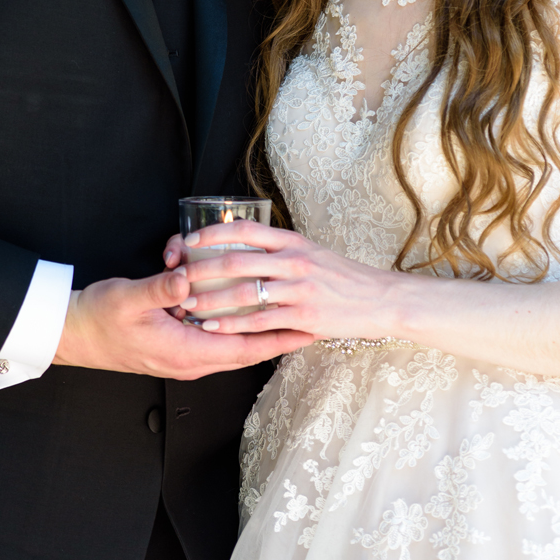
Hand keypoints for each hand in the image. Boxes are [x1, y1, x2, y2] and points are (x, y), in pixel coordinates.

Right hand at [52, 270, 312, 377]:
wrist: (72, 333)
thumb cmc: (99, 318)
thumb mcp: (129, 298)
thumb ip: (161, 289)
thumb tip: (187, 279)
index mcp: (184, 352)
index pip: (243, 350)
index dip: (277, 341)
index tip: (307, 332)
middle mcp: (189, 358)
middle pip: (246, 348)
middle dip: (277, 335)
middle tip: (311, 322)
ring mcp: (184, 352)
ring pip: (232, 341)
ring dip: (255, 326)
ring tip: (288, 314)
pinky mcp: (177, 342)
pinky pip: (214, 334)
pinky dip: (231, 320)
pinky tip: (243, 303)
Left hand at [166, 219, 412, 338]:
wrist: (380, 299)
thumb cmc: (345, 278)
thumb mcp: (314, 253)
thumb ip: (283, 251)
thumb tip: (248, 248)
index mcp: (294, 243)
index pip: (247, 231)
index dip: (214, 234)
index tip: (191, 240)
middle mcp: (294, 262)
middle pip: (236, 262)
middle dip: (201, 271)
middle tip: (179, 278)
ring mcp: (298, 289)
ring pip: (242, 294)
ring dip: (209, 302)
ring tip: (187, 307)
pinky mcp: (302, 316)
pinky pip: (257, 321)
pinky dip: (229, 325)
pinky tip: (212, 328)